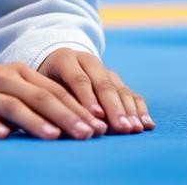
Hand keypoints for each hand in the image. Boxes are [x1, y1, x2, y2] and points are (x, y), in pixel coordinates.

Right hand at [0, 61, 107, 139]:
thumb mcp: (16, 89)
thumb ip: (42, 103)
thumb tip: (82, 125)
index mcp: (22, 73)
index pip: (56, 91)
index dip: (79, 109)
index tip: (99, 127)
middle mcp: (6, 80)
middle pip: (40, 97)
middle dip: (66, 116)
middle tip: (87, 133)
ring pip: (14, 106)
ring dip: (35, 121)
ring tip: (54, 136)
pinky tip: (5, 136)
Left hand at [37, 48, 153, 133]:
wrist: (54, 63)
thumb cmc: (41, 83)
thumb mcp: (40, 86)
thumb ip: (50, 102)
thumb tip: (61, 126)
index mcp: (64, 59)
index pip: (78, 79)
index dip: (87, 98)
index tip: (96, 116)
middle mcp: (87, 61)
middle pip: (103, 84)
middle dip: (113, 108)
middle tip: (122, 127)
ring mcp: (104, 70)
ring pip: (119, 88)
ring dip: (129, 110)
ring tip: (135, 128)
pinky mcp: (116, 80)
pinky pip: (130, 93)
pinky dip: (139, 109)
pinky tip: (146, 124)